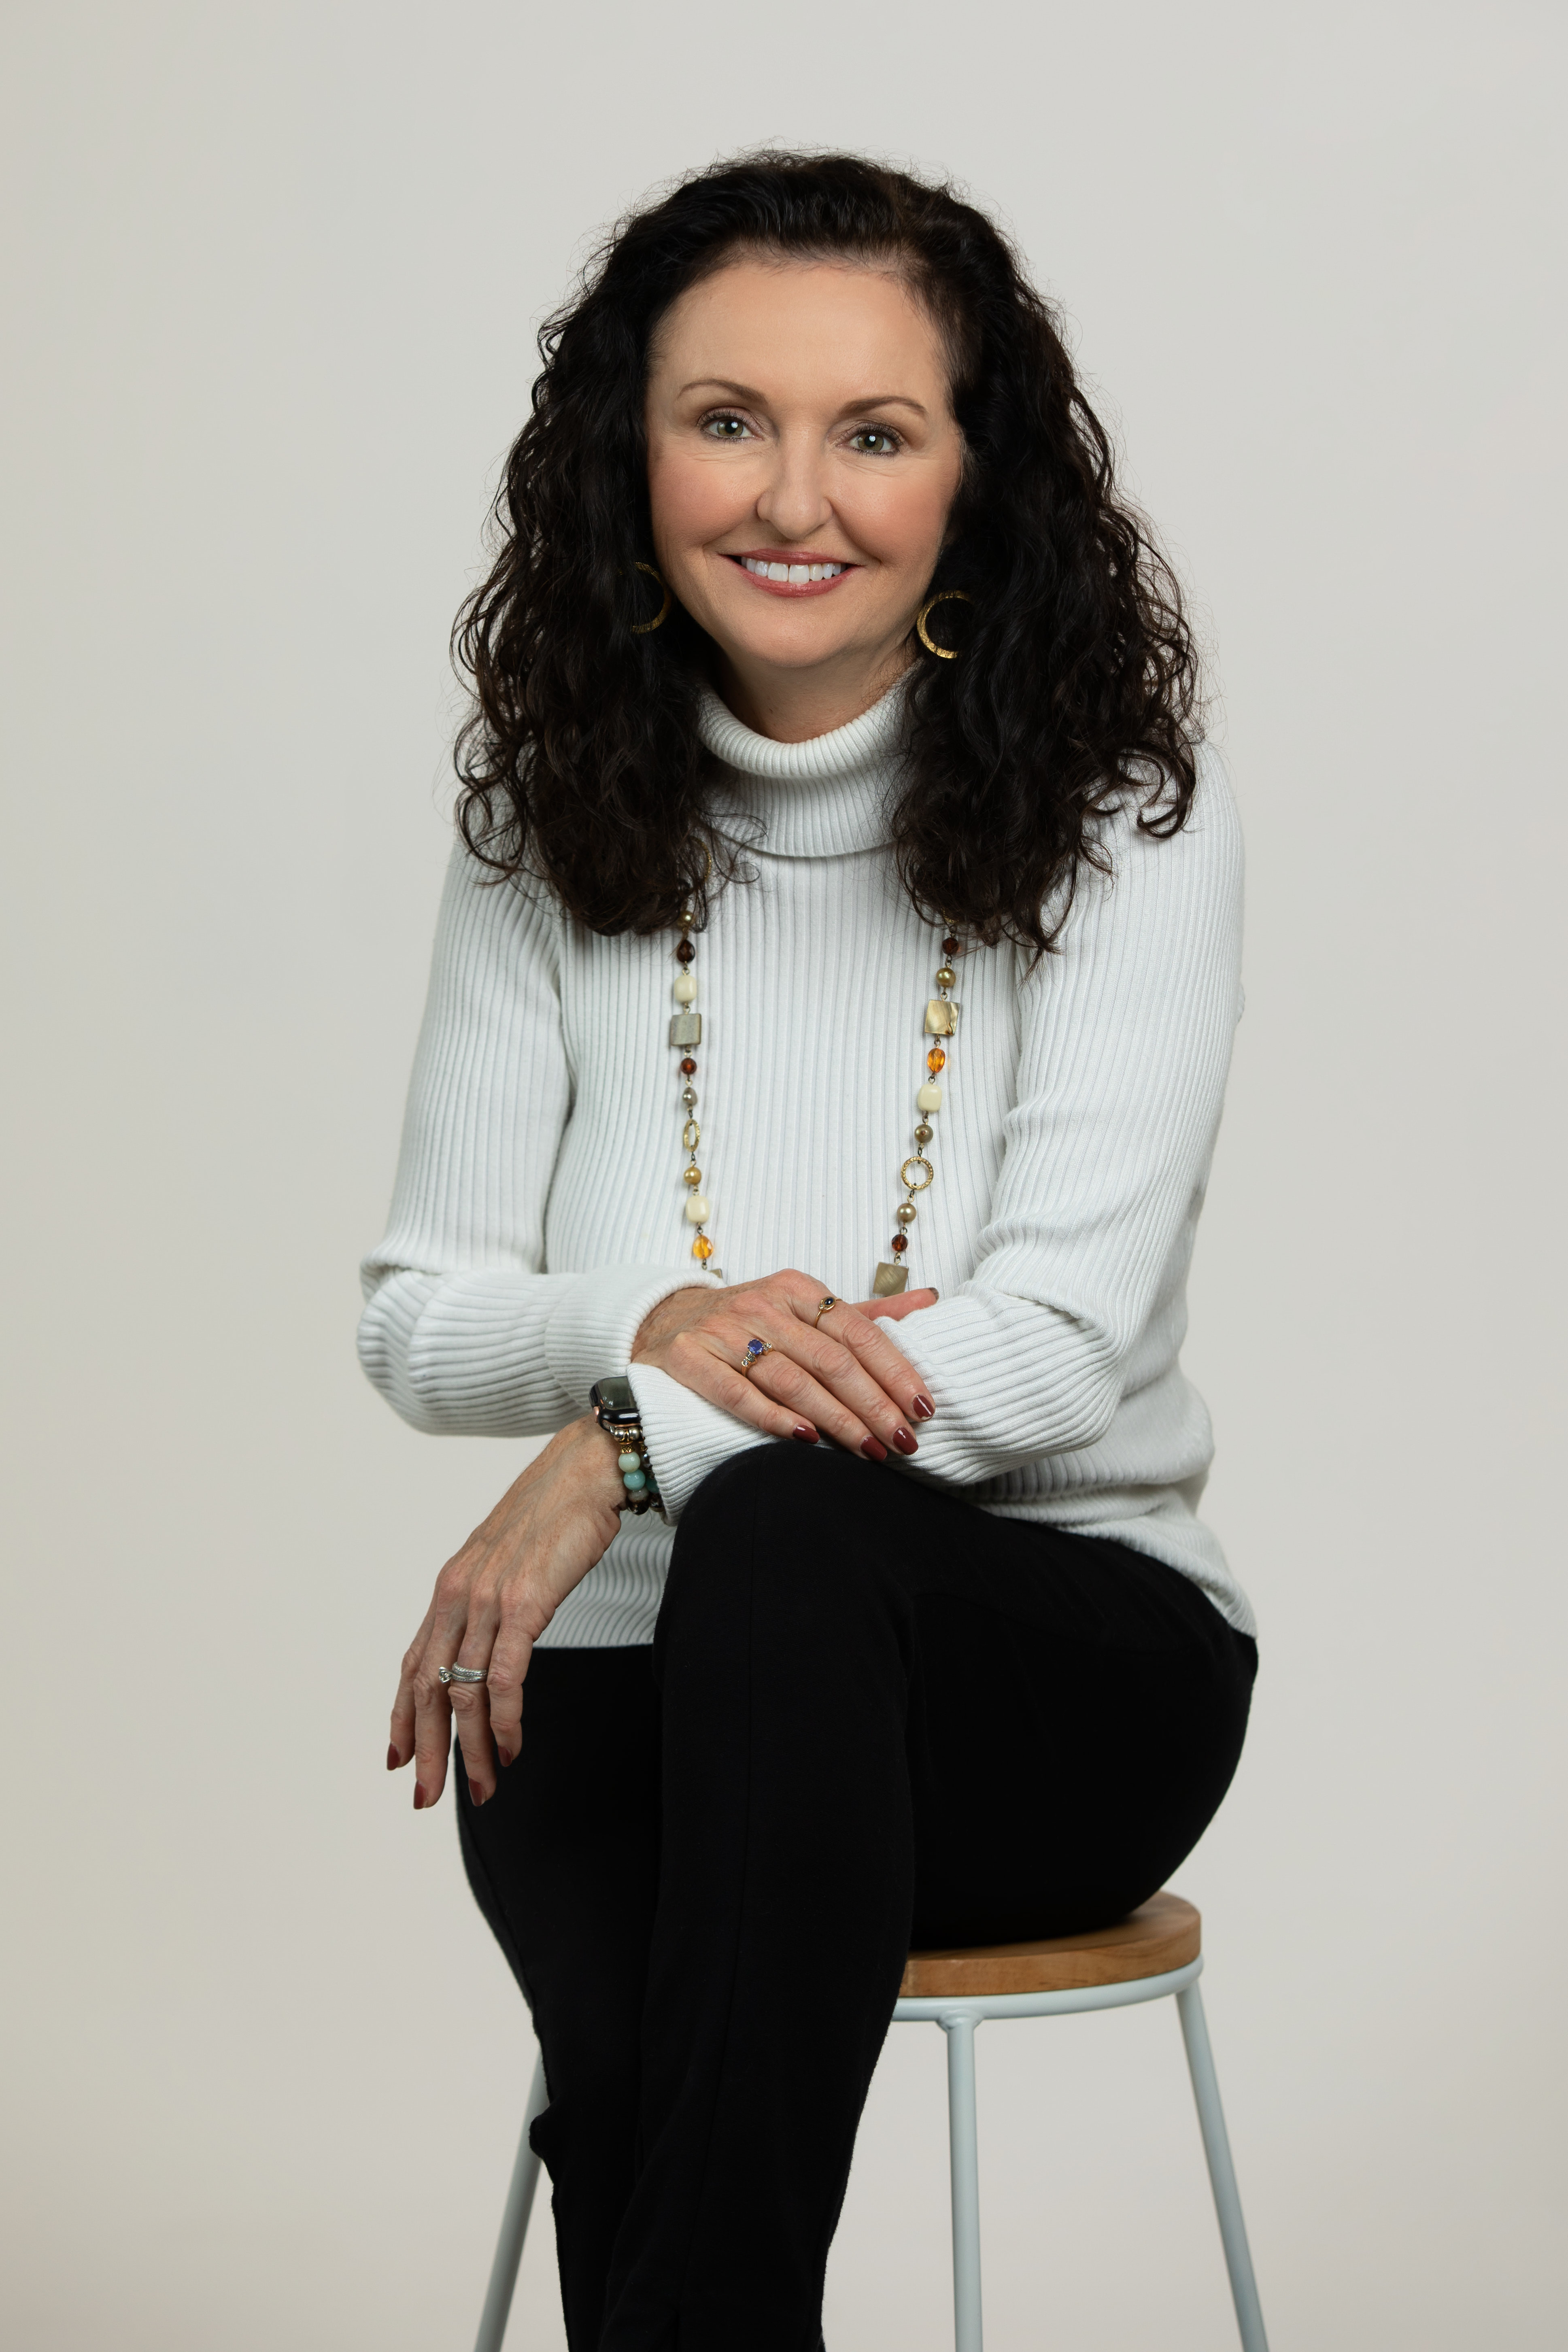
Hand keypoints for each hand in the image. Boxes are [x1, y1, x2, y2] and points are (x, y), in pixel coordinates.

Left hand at [387, 1415, 624, 1809]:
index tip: (399, 1758)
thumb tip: (491, 1637)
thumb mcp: (507, 1560)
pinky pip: (505, 1678)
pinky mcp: (524, 1605)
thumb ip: (490, 1600)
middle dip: (427, 1750)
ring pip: (464, 1692)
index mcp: (451, 1586)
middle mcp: (458, 1595)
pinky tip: (511, 1747)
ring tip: (481, 1786)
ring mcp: (488, 1601)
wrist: (586, 1470)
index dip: (403, 1716)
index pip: (414, 1663)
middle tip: (426, 1796)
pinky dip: (505, 1721)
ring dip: (471, 1749)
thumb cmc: (555, 1512)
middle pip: (428, 1689)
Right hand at [631, 1270, 938, 1461]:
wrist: (661, 1321)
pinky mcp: (689, 1358)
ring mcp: (723, 1331)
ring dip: (835, 1418)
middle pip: (830, 1359)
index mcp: (797, 1290)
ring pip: (791, 1379)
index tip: (924, 1407)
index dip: (895, 1370)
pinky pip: (736, 1392)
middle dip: (874, 1404)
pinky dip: (772, 1417)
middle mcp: (762, 1306)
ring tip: (869, 1450)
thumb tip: (930, 1300)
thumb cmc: (747, 1322)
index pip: (858, 1330)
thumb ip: (864, 1313)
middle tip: (904, 1441)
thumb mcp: (804, 1308)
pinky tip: (805, 1439)